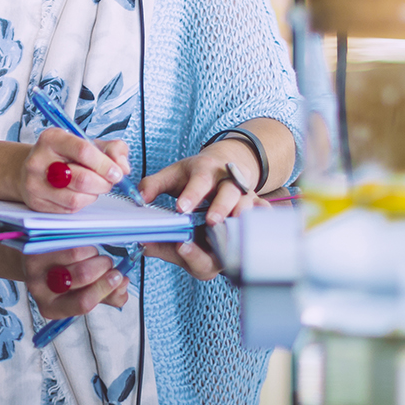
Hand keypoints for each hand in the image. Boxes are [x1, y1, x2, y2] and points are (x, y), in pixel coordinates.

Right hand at [17, 127, 131, 212]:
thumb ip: (112, 149)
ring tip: (93, 187)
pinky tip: (79, 194)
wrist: (34, 169)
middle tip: (108, 181)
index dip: (105, 164)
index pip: (84, 151)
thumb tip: (123, 167)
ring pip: (76, 198)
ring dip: (93, 195)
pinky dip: (81, 203)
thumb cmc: (65, 155)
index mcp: (52, 138)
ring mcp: (35, 183)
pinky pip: (68, 209)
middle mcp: (39, 160)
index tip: (117, 173)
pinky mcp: (36, 202)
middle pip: (82, 179)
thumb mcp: (88, 143)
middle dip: (103, 183)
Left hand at [27, 245, 128, 317]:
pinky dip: (82, 242)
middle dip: (103, 267)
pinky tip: (82, 246)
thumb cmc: (62, 280)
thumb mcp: (82, 294)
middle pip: (82, 275)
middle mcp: (39, 290)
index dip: (105, 288)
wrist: (35, 263)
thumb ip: (106, 295)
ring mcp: (34, 267)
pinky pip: (68, 239)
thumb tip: (122, 287)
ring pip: (77, 254)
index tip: (118, 277)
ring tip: (92, 256)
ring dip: (94, 254)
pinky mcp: (35, 246)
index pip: (84, 303)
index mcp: (52, 308)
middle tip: (108, 265)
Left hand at [138, 142, 267, 223]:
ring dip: (239, 220)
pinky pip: (265, 216)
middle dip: (220, 208)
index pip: (199, 181)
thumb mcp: (173, 175)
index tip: (181, 208)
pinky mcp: (258, 207)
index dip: (191, 194)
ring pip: (248, 207)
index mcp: (206, 171)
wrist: (227, 166)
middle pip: (229, 193)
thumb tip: (139, 200)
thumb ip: (153, 186)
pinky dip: (261, 225)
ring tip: (228, 234)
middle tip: (210, 221)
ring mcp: (246, 195)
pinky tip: (253, 239)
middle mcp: (229, 182)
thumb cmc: (196, 176)